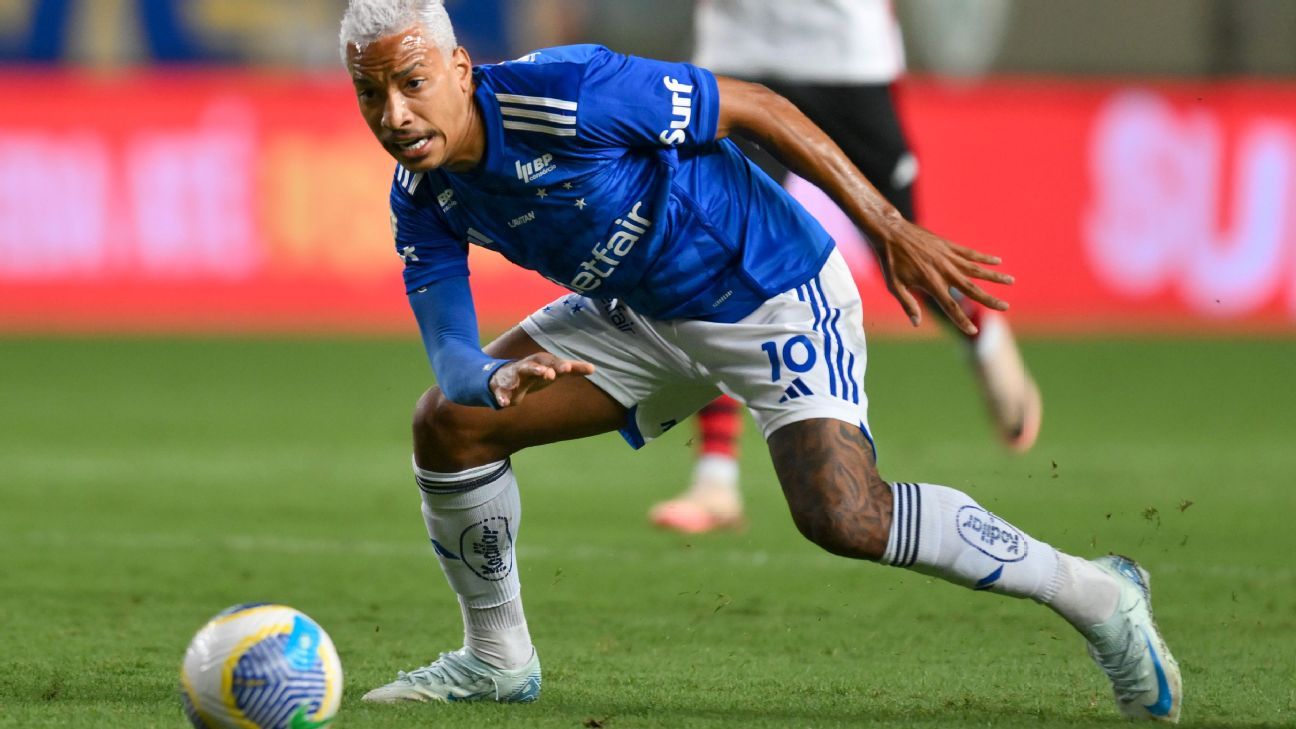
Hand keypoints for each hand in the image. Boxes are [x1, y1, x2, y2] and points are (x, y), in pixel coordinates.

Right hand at [489, 353, 595, 407]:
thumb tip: (593, 368)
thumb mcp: (553, 370)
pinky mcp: (501, 387)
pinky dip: (502, 397)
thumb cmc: (536, 373)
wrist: (503, 377)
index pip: (551, 362)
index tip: (568, 369)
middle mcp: (527, 366)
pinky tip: (504, 405)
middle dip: (540, 369)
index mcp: (540, 362)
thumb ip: (572, 369)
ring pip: (517, 374)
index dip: (559, 365)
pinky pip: (501, 392)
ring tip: (525, 383)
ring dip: (522, 378)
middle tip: (549, 374)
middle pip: (534, 365)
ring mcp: (513, 376)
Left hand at [873, 219, 1013, 335]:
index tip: (973, 331)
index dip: (962, 321)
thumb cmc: (891, 261)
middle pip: (971, 289)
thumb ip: (907, 304)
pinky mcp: (949, 246)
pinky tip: (997, 261)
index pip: (950, 307)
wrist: (892, 233)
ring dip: (994, 276)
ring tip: (1011, 281)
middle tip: (1006, 307)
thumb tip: (916, 323)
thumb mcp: (894, 286)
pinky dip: (984, 258)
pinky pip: (970, 253)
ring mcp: (948, 257)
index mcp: (930, 284)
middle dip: (990, 299)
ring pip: (976, 269)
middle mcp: (944, 271)